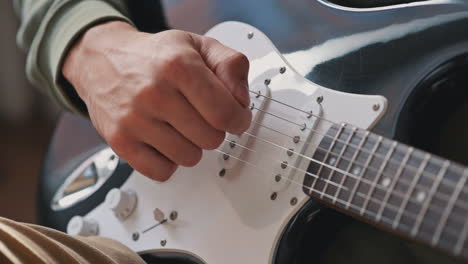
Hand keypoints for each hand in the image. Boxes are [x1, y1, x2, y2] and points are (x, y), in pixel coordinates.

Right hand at [63, 21, 251, 180]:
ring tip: (179, 125)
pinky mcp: (120, 142)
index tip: (236, 118)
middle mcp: (154, 93)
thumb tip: (241, 101)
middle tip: (202, 116)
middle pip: (211, 139)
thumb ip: (231, 65)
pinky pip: (162, 172)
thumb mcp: (198, 45)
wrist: (102, 60)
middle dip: (214, 130)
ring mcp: (134, 119)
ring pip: (189, 158)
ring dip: (191, 145)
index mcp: (178, 65)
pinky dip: (169, 161)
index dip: (239, 120)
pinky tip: (164, 140)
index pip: (225, 113)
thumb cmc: (154, 56)